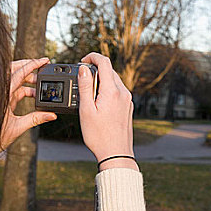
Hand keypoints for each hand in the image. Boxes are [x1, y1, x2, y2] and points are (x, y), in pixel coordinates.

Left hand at [0, 58, 57, 153]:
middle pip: (15, 71)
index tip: (44, 60)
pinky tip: (34, 94)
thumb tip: (51, 115)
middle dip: (30, 67)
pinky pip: (15, 89)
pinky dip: (26, 89)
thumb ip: (36, 119)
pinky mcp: (3, 101)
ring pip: (15, 80)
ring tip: (41, 83)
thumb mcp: (18, 127)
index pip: (19, 73)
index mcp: (3, 95)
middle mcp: (1, 92)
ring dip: (29, 80)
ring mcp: (1, 95)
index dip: (33, 65)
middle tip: (44, 67)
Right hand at [78, 53, 137, 170]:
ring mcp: (128, 100)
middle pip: (109, 70)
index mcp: (112, 91)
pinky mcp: (128, 107)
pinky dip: (107, 90)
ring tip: (88, 95)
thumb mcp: (86, 110)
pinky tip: (99, 103)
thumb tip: (83, 69)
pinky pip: (118, 91)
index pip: (104, 62)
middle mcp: (123, 93)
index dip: (92, 57)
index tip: (82, 61)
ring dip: (101, 80)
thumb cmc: (99, 136)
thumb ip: (85, 87)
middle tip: (82, 80)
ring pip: (114, 81)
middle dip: (95, 70)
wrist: (116, 154)